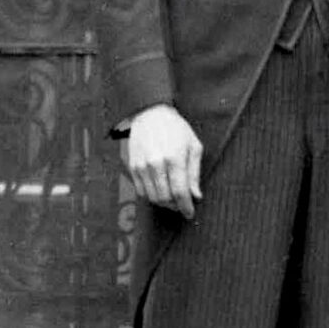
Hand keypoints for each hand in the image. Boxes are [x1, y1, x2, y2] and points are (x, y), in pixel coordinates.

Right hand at [123, 103, 203, 217]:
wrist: (151, 114)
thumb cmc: (176, 129)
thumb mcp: (194, 147)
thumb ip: (194, 173)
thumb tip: (196, 196)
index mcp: (174, 159)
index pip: (180, 192)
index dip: (186, 207)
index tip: (190, 213)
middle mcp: (156, 164)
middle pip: (165, 198)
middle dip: (175, 206)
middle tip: (182, 206)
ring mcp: (142, 166)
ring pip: (152, 197)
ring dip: (164, 203)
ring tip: (173, 199)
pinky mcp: (132, 167)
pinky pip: (141, 191)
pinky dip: (151, 195)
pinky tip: (160, 190)